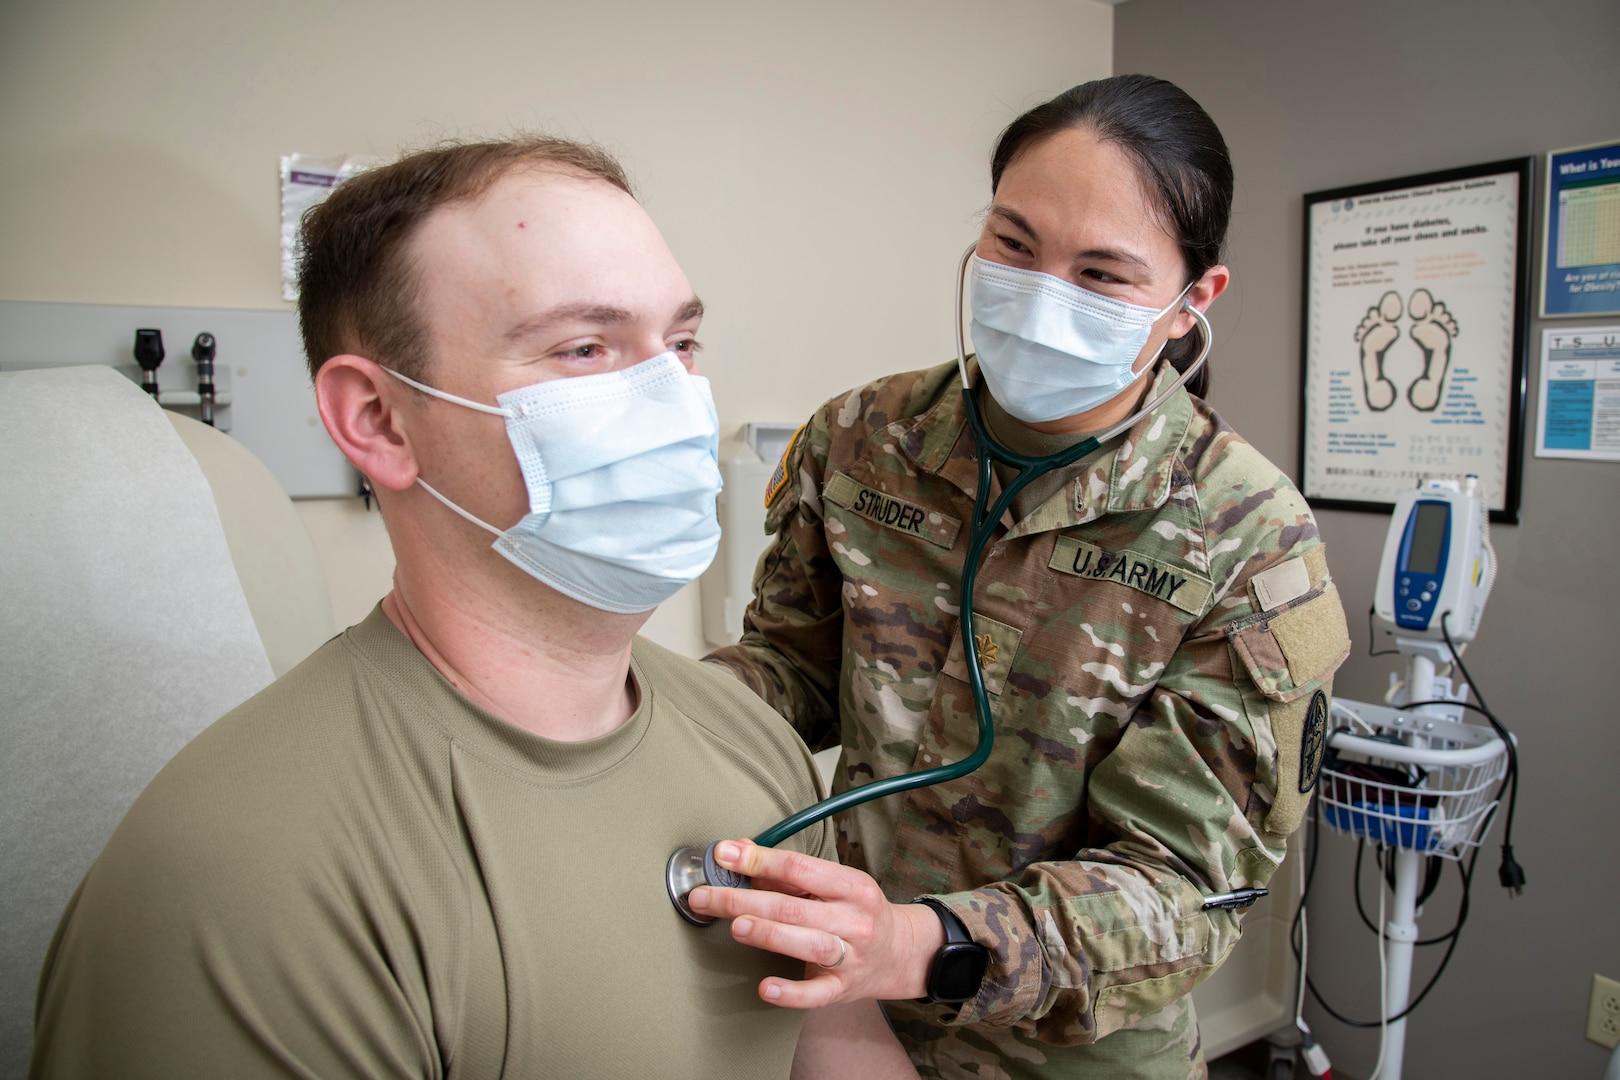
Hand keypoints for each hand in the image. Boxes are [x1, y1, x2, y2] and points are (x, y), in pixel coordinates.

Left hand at [686, 839, 944, 1008]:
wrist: (901, 953)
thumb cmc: (857, 912)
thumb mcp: (833, 884)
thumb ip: (786, 869)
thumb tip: (738, 849)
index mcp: (852, 886)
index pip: (801, 868)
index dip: (760, 859)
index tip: (725, 855)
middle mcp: (854, 919)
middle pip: (794, 907)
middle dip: (744, 900)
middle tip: (705, 897)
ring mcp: (851, 956)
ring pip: (808, 943)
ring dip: (769, 934)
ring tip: (737, 926)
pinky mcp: (843, 989)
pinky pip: (816, 994)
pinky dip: (790, 992)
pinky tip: (765, 987)